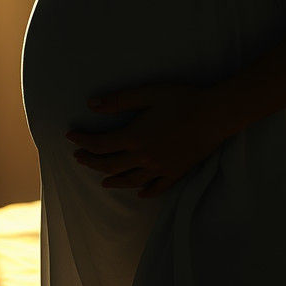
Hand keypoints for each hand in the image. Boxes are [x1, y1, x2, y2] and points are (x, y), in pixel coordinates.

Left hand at [65, 81, 225, 198]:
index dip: (83, 140)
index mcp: (135, 138)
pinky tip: (139, 192)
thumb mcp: (148, 93)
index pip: (100, 144)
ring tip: (102, 180)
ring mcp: (160, 168)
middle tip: (79, 157)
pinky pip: (157, 188)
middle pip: (110, 165)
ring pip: (130, 181)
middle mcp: (144, 158)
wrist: (215, 114)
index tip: (70, 136)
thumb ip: (119, 100)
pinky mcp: (176, 172)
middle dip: (91, 162)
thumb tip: (92, 104)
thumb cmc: (182, 99)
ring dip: (113, 180)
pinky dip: (145, 191)